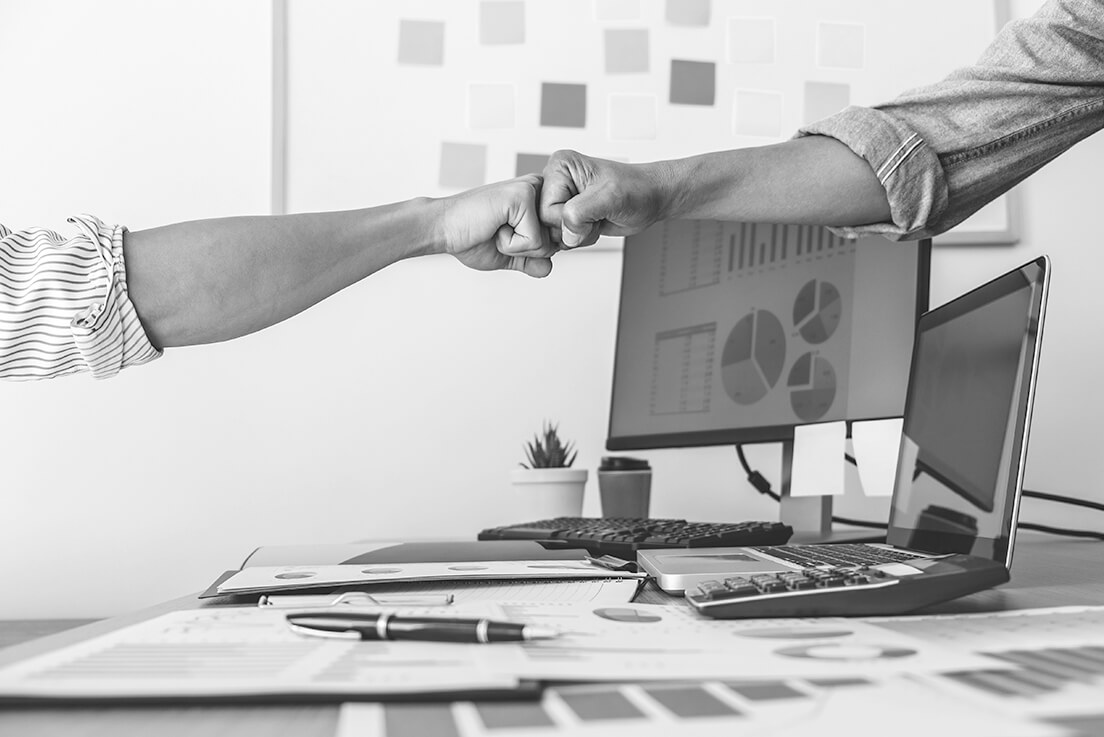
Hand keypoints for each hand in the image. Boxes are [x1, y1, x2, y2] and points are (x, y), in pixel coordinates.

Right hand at [438, 175, 556, 277]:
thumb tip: (549, 268)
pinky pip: (533, 241)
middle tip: (497, 232)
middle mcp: (537, 188)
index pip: (555, 240)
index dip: (529, 250)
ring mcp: (531, 189)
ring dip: (516, 248)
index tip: (502, 234)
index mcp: (535, 198)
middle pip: (554, 242)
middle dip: (524, 250)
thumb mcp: (507, 254)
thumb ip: (530, 260)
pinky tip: (493, 226)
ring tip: (495, 228)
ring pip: (546, 244)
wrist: (442, 229)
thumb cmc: (469, 236)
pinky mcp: (523, 196)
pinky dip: (510, 245)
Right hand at [540, 150, 671, 248]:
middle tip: (594, 217)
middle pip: (544, 223)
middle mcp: (557, 181)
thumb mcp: (610, 197)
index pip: (544, 209)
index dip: (568, 220)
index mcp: (560, 167)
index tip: (591, 213)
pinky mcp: (568, 213)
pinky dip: (579, 238)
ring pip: (552, 233)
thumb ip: (580, 213)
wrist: (650, 197)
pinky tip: (593, 226)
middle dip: (572, 229)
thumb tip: (565, 233)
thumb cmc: (637, 189)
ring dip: (577, 235)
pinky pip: (561, 237)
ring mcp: (562, 198)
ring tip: (595, 220)